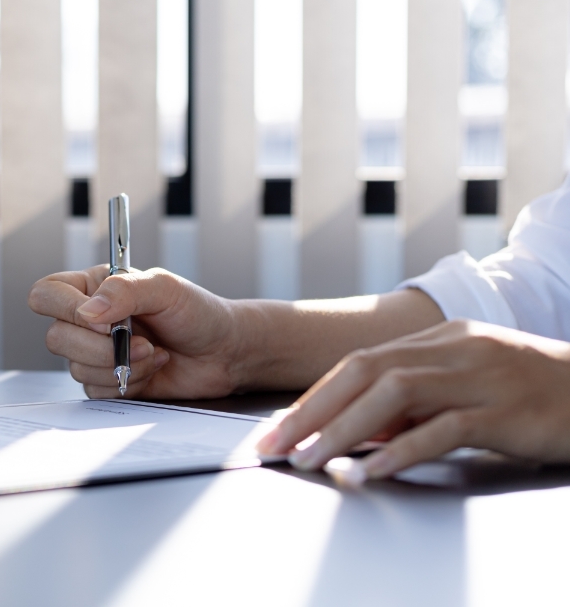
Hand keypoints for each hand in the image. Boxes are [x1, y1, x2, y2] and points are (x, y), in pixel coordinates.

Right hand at [28, 265, 243, 397]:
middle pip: (56, 338)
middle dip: (101, 347)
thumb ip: (124, 291)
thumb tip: (88, 311)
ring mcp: (95, 352)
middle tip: (140, 341)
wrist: (223, 353)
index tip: (105, 322)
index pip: (47, 294)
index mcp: (94, 287)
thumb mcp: (165, 288)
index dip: (66, 310)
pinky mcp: (107, 381)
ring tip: (154, 354)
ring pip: (75, 368)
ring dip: (121, 366)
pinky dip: (128, 383)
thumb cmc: (198, 313)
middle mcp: (89, 320)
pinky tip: (152, 369)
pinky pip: (95, 390)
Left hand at [256, 320, 569, 480]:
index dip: (313, 397)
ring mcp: (482, 375)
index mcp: (440, 339)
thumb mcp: (466, 388)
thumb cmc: (533, 395)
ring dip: (344, 429)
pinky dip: (404, 449)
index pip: (358, 363)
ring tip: (312, 460)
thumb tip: (356, 434)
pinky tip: (375, 469)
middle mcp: (455, 348)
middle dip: (312, 411)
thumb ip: (414, 404)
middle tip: (276, 445)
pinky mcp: (508, 409)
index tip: (277, 428)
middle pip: (364, 371)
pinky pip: (446, 427)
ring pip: (395, 393)